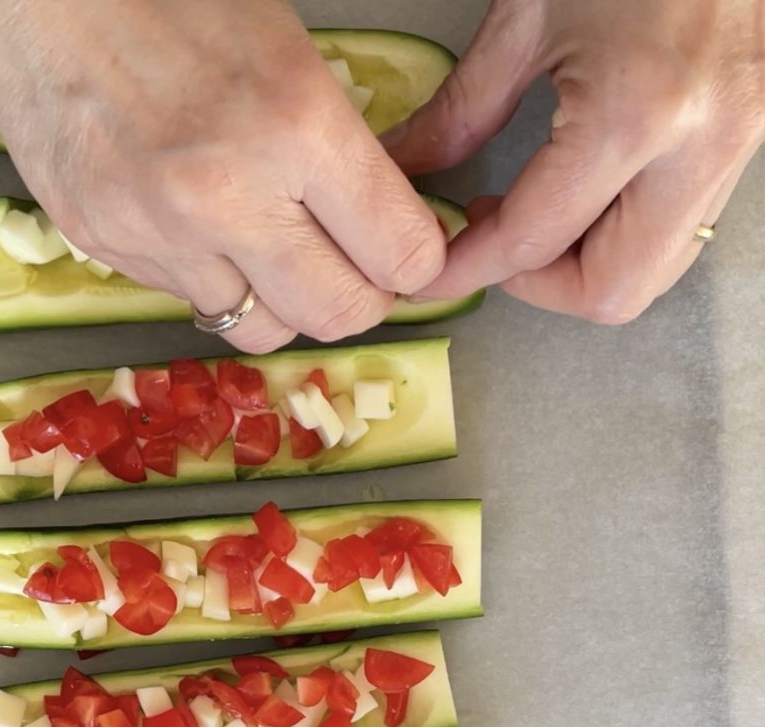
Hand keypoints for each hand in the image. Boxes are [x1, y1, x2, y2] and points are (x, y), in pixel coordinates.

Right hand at [0, 0, 446, 350]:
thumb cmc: (175, 6)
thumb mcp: (290, 56)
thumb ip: (344, 156)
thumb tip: (387, 234)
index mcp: (296, 124)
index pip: (400, 253)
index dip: (419, 262)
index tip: (410, 253)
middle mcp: (229, 196)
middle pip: (338, 315)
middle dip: (362, 300)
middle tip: (356, 271)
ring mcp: (160, 233)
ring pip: (262, 328)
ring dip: (284, 305)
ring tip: (274, 257)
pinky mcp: (108, 251)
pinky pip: (191, 304)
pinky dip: (214, 283)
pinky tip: (204, 234)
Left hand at [382, 0, 764, 323]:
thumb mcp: (528, 16)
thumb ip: (460, 113)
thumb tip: (401, 169)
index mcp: (638, 113)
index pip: (534, 241)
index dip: (467, 269)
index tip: (430, 273)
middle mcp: (700, 148)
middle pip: (611, 294)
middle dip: (538, 287)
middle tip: (493, 247)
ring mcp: (739, 149)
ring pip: (651, 275)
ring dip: (581, 270)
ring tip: (534, 218)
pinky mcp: (750, 142)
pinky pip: (676, 234)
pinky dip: (619, 239)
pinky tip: (581, 197)